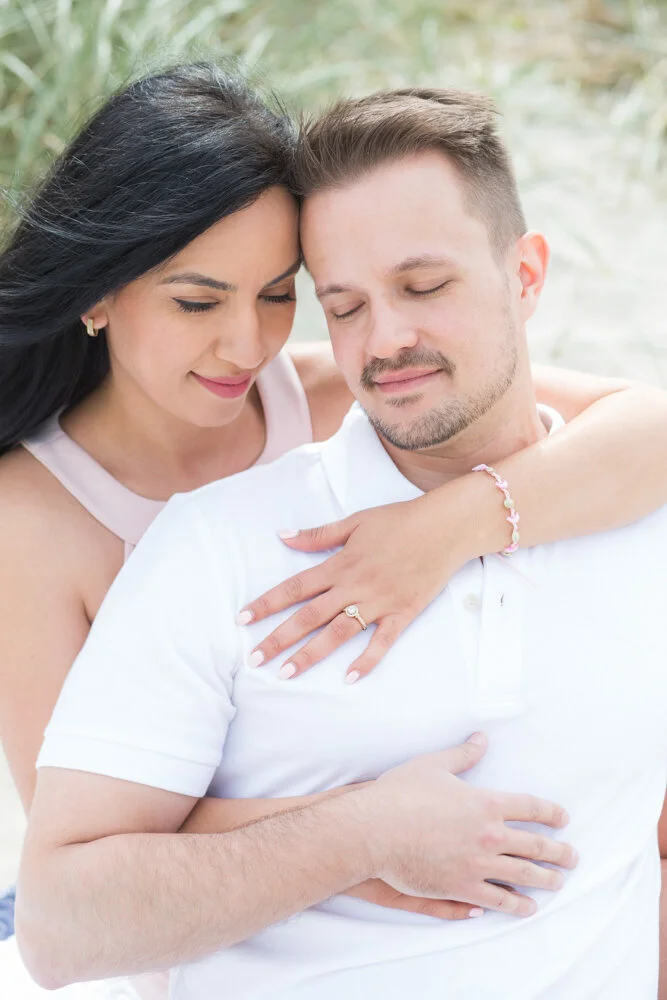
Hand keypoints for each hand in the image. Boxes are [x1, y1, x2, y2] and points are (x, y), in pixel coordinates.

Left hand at [238, 487, 477, 681]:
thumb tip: (283, 536)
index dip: (266, 603)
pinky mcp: (403, 613)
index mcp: (339, 564)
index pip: (294, 587)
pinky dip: (367, 660)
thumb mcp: (355, 521)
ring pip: (338, 632)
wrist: (445, 527)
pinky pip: (382, 641)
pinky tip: (350, 679)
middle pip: (309, 616)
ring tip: (287, 674)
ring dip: (311, 654)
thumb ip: (318, 535)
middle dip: (279, 638)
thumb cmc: (400, 520)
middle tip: (254, 659)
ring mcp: (378, 602)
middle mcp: (354, 586)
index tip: (242, 619)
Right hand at [357, 733, 577, 917]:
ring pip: (523, 875)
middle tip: (573, 857)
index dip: (551, 813)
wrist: (374, 829)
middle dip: (559, 852)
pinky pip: (498, 900)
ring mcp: (478, 864)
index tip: (563, 819)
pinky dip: (516, 905)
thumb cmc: (400, 794)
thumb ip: (462, 754)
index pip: (530, 808)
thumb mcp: (433, 765)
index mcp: (486, 803)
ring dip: (546, 880)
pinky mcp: (461, 887)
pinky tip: (526, 908)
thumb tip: (481, 738)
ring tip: (559, 883)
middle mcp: (489, 834)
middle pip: (535, 845)